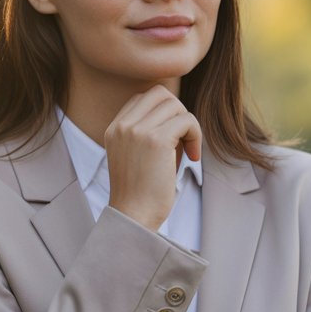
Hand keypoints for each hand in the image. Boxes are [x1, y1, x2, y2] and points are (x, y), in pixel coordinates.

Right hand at [105, 85, 201, 230]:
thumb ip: (150, 132)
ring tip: (188, 150)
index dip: (163, 112)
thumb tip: (180, 114)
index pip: (142, 98)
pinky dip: (196, 136)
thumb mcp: (137, 156)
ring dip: (188, 125)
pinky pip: (187, 120)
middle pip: (160, 94)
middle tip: (183, 139)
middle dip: (178, 112)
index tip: (171, 138)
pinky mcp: (157, 140)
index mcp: (114, 129)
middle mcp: (122, 126)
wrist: (134, 217)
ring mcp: (137, 131)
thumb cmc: (141, 194)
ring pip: (175, 104)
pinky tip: (193, 157)